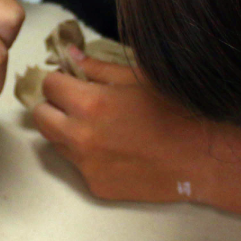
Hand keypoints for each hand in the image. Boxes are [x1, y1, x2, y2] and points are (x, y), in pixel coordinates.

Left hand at [32, 48, 213, 201]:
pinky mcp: (96, 186)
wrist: (201, 158)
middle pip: (40, 116)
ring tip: (96, 124)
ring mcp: (86, 165)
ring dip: (65, 129)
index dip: (59, 79)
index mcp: (90, 104)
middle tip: (74, 101)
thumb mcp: (138, 78)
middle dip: (52, 104)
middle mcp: (81, 137)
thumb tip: (69, 54)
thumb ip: (98, 66)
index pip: (49, 85)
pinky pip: (77, 164)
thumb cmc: (175, 111)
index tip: (72, 79)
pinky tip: (113, 148)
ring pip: (54, 142)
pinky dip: (86, 153)